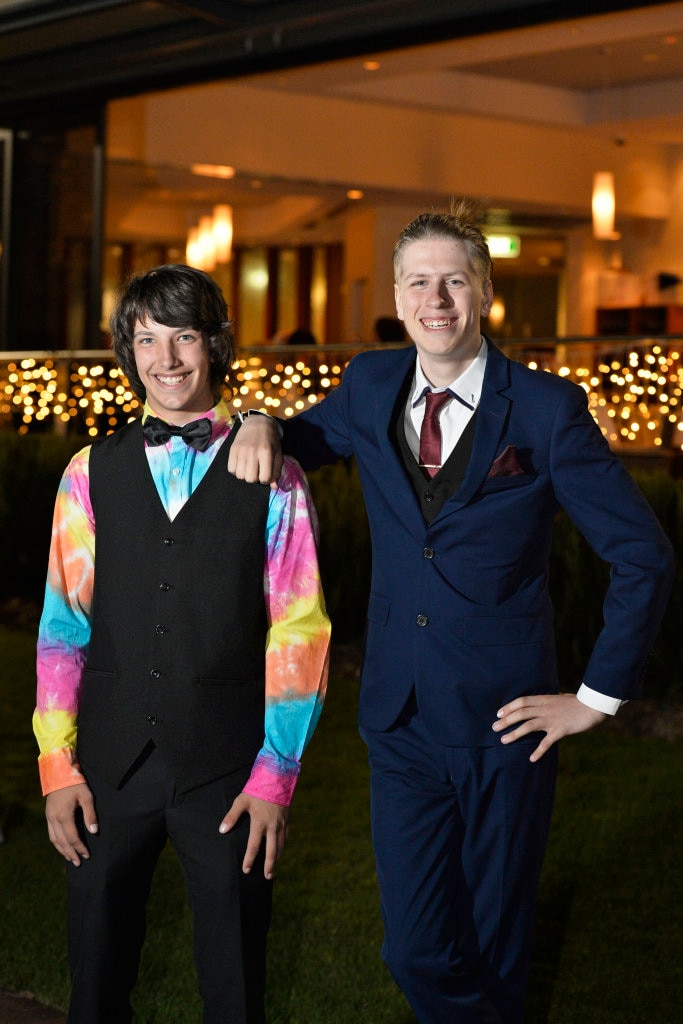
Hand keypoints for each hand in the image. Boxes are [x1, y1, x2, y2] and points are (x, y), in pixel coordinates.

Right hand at [45, 783, 97, 865]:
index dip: (80, 848)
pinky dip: (57, 842)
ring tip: (70, 858)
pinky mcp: (48, 815)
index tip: (87, 855)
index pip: (72, 838)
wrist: (59, 772)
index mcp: (64, 816)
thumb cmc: (75, 784)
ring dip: (62, 850)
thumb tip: (94, 832)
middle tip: (78, 863)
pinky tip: (62, 846)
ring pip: (54, 840)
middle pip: (62, 842)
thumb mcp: (87, 797)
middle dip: (70, 853)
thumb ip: (90, 815)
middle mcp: (54, 819)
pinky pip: (51, 833)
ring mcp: (49, 817)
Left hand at [219, 794, 289, 878]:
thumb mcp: (241, 801)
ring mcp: (282, 824)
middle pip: (271, 851)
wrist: (277, 778)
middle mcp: (272, 826)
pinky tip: (281, 851)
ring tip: (273, 868)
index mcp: (259, 823)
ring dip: (277, 858)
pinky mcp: (288, 820)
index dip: (249, 860)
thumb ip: (232, 816)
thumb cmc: (257, 790)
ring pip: (281, 846)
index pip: (253, 846)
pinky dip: (283, 846)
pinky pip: (287, 837)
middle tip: (267, 877)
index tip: (246, 870)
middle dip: (269, 866)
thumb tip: (222, 830)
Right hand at [228, 415, 282, 488]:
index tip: (265, 474)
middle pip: (250, 479)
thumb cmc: (270, 440)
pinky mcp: (232, 449)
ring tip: (249, 467)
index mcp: (266, 452)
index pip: (264, 478)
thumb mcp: (278, 454)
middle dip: (254, 478)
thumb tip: (274, 487)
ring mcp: (241, 450)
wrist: (258, 423)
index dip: (265, 479)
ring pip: (240, 476)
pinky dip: (236, 470)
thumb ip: (276, 471)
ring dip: (245, 474)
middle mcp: (252, 452)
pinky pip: (231, 469)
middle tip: (257, 470)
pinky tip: (241, 464)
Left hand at [492, 693, 607, 761]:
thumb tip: (555, 696)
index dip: (508, 707)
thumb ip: (554, 699)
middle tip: (494, 727)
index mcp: (544, 699)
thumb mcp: (562, 697)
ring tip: (503, 740)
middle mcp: (545, 708)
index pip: (521, 701)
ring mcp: (552, 719)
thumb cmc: (578, 702)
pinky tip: (531, 758)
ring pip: (528, 726)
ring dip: (514, 734)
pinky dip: (538, 751)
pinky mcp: (561, 730)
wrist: (593, 706)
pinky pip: (547, 742)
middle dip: (506, 720)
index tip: (498, 714)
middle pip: (521, 713)